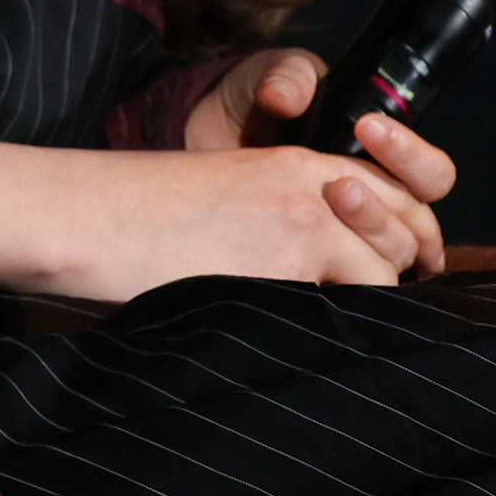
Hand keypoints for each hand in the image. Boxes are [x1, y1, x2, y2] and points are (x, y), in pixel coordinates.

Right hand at [0, 122, 454, 305]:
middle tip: (354, 304)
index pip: (401, 196)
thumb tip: (336, 273)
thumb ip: (292, 213)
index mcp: (298, 163)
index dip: (409, 237)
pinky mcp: (283, 271)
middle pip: (405, 239)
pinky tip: (286, 332)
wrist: (86, 216)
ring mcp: (302, 230)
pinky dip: (323, 332)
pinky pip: (338, 316)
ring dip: (355, 309)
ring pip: (379, 283)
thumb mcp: (229, 190)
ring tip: (308, 320)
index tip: (392, 270)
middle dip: (390, 279)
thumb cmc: (137, 211)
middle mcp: (313, 190)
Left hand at [189, 41, 458, 249]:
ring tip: (328, 200)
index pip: (429, 173)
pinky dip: (342, 274)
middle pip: (420, 224)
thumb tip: (287, 98)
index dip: (410, 156)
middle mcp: (379, 202)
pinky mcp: (316, 262)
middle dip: (387, 205)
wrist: (203, 142)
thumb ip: (287, 75)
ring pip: (392, 256)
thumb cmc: (252, 103)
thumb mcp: (270, 76)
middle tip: (340, 186)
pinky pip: (348, 280)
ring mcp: (348, 236)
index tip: (368, 127)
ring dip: (368, 232)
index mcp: (384, 160)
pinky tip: (312, 258)